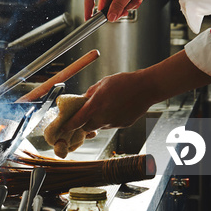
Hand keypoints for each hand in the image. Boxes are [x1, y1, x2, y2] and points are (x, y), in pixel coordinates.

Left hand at [61, 51, 210, 132]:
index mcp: (96, 105)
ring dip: (97, 121)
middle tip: (82, 117)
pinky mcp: (123, 125)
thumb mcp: (103, 83)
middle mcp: (103, 117)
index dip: (68, 125)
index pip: (77, 121)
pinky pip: (111, 125)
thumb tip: (83, 99)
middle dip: (83, 124)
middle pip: (87, 127)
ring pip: (100, 126)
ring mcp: (114, 123)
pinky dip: (109, 119)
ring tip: (104, 108)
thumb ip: (90, 93)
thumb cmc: (125, 82)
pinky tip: (116, 109)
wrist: (146, 88)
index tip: (63, 127)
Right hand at [84, 0, 178, 20]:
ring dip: (127, 6)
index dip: (88, 8)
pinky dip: (132, 3)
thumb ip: (117, 6)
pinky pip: (125, 3)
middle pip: (105, 4)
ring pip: (117, 5)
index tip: (89, 18)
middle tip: (122, 12)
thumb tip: (110, 17)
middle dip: (115, 9)